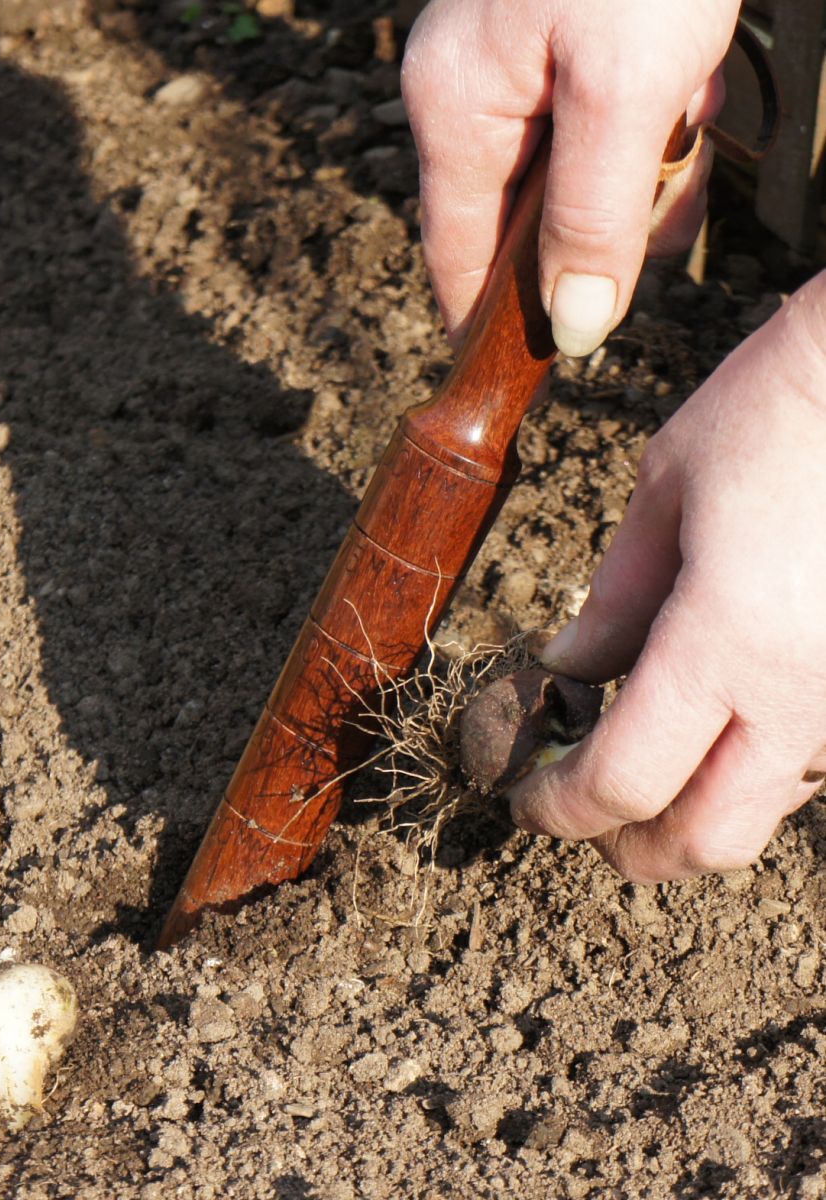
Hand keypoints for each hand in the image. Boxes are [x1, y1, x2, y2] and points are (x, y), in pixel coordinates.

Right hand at [401, 0, 738, 348]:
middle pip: (531, 220)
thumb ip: (594, 217)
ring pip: (580, 176)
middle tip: (666, 210)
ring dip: (646, 172)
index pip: (457, 256)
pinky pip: (608, 120)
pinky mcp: (572, 38)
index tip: (525, 377)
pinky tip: (690, 84)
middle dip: (608, 230)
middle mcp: (474, 90)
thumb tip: (573, 328)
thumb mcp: (623, 88)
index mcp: (455, 109)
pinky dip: (657, 121)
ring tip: (687, 118)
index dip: (490, 324)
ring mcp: (520, 62)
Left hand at [507, 275, 825, 881]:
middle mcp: (807, 695)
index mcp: (730, 641)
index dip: (560, 809)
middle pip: (706, 840)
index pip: (624, 781)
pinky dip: (757, 770)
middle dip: (631, 846)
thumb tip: (570, 667)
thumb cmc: (783, 406)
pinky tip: (726, 718)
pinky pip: (818, 768)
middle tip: (581, 808)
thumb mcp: (670, 489)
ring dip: (697, 811)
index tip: (525, 798)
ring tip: (648, 759)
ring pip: (769, 814)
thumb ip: (616, 597)